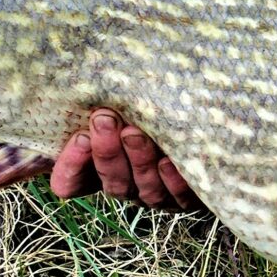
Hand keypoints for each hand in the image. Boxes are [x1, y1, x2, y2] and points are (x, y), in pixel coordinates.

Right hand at [51, 108, 203, 212]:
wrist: (206, 124)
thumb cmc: (151, 107)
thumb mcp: (122, 105)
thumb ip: (101, 104)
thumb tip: (71, 79)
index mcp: (101, 170)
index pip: (71, 183)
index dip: (71, 167)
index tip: (79, 137)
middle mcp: (128, 185)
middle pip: (112, 182)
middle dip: (107, 151)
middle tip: (104, 119)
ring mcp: (158, 194)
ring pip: (144, 188)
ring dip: (138, 160)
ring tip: (135, 133)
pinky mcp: (188, 198)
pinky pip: (179, 196)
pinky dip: (173, 180)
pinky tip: (169, 161)